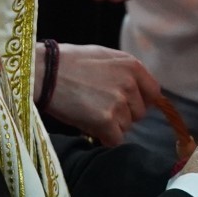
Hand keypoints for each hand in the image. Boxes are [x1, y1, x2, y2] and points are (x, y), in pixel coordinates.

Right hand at [41, 43, 156, 147]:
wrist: (43, 72)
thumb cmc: (67, 63)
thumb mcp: (103, 57)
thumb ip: (125, 72)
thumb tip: (138, 92)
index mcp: (132, 65)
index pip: (154, 93)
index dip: (140, 102)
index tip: (128, 106)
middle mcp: (130, 83)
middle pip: (139, 113)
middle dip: (123, 115)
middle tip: (99, 108)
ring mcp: (119, 102)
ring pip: (126, 127)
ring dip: (111, 126)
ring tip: (89, 113)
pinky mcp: (106, 120)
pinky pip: (115, 140)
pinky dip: (103, 137)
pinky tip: (89, 126)